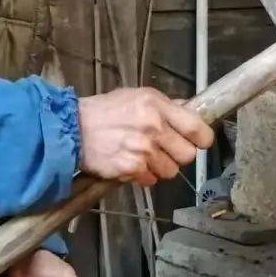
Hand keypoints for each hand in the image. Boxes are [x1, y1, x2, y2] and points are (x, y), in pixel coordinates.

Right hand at [77, 87, 213, 185]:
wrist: (73, 128)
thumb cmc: (106, 110)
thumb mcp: (138, 96)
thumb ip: (166, 105)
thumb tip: (190, 112)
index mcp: (158, 106)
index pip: (198, 129)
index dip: (202, 139)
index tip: (198, 141)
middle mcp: (154, 127)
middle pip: (188, 155)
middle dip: (178, 155)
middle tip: (165, 150)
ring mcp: (143, 150)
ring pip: (170, 171)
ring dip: (160, 167)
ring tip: (144, 156)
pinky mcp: (131, 168)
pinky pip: (151, 180)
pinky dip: (142, 176)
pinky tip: (131, 163)